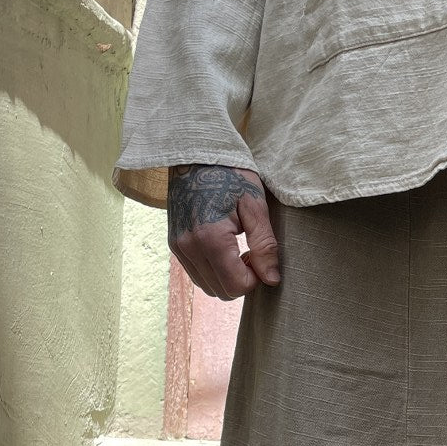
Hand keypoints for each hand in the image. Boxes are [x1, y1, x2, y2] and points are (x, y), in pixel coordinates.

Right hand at [167, 164, 280, 299]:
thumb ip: (264, 246)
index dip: (255, 278)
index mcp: (210, 238)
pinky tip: (224, 250)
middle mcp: (188, 247)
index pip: (236, 286)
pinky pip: (196, 274)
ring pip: (208, 287)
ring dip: (227, 277)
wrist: (196, 154)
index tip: (260, 257)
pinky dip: (213, 271)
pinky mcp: (174, 244)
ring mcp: (178, 247)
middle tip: (251, 254)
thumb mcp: (255, 206)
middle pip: (221, 291)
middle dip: (241, 280)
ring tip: (238, 251)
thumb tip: (272, 280)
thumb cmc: (230, 175)